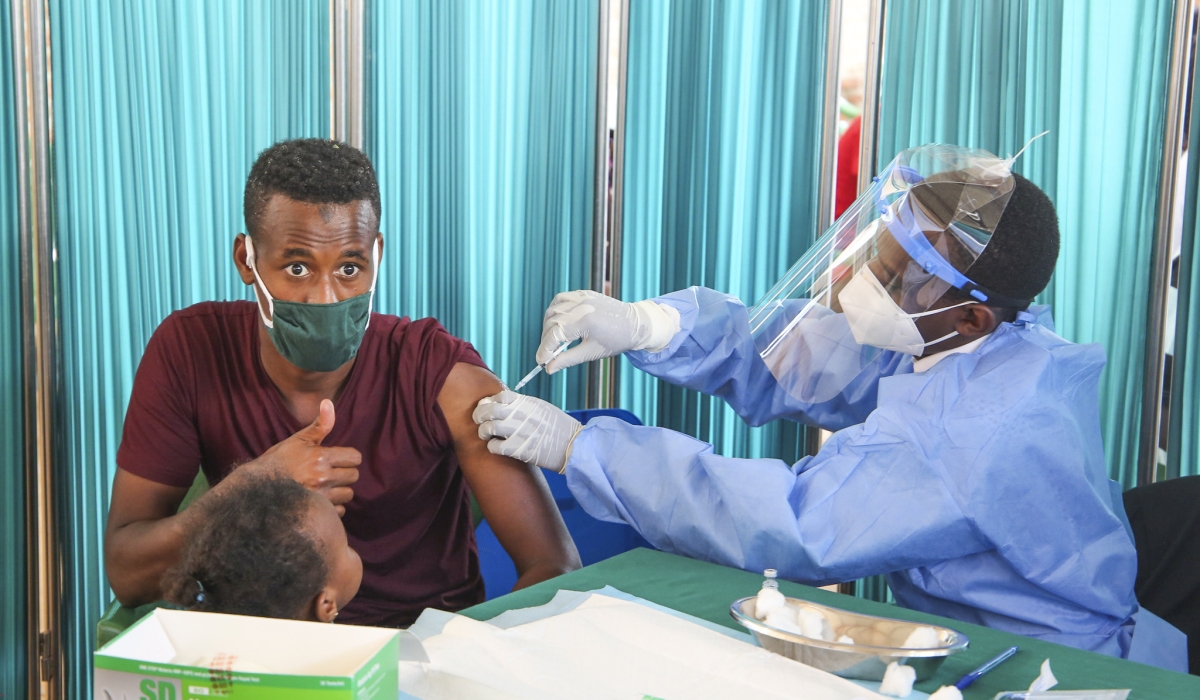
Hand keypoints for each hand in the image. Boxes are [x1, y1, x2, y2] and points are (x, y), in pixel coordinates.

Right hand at [248, 399, 360, 514]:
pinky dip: (334, 506)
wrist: (258, 486)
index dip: (348, 457)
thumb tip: (328, 403)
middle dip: (345, 473)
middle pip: (354, 476)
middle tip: (331, 471)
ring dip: (340, 490)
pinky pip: (339, 510)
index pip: (355, 458)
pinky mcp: (317, 511)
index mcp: (320, 457)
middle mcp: (322, 477)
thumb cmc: (279, 460)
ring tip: (325, 485)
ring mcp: (320, 496)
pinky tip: (322, 499)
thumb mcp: (299, 439)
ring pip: (348, 494)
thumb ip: (319, 424)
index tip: (339, 458)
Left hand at [473, 391, 582, 472]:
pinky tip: (496, 447)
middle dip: (479, 415)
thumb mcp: (542, 408)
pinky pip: (495, 446)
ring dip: (483, 431)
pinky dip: (491, 446)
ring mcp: (518, 432)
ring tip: (485, 434)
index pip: (499, 396)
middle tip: (479, 420)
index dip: (488, 402)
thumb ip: (524, 405)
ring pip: (488, 428)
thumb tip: (506, 405)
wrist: (573, 445)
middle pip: (489, 410)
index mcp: (526, 403)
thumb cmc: (559, 427)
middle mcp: (520, 415)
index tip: (487, 407)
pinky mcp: (518, 449)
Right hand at [537, 290, 680, 373]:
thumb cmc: (616, 340)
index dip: (545, 349)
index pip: (555, 335)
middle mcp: (581, 306)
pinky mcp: (583, 294)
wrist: (635, 324)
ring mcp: (582, 297)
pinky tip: (558, 322)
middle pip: (551, 322)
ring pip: (553, 310)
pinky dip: (555, 310)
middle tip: (547, 354)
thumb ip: (568, 360)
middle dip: (546, 340)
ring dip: (548, 325)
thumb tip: (549, 368)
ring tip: (553, 340)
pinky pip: (561, 299)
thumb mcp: (591, 353)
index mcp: (585, 321)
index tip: (540, 360)